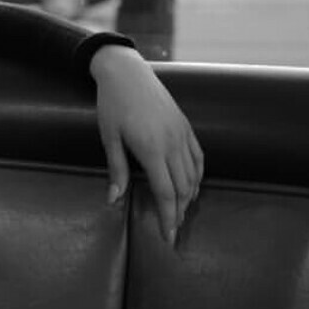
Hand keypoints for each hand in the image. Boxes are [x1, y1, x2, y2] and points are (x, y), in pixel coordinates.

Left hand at [91, 45, 204, 242]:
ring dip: (188, 197)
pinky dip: (197, 176)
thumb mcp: (109, 138)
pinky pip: (198, 157)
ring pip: (193, 175)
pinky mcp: (186, 126)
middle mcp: (172, 143)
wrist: (126, 72)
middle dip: (178, 213)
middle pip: (183, 188)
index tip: (168, 236)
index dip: (168, 217)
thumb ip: (117, 170)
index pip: (166, 193)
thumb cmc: (111, 104)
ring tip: (179, 214)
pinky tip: (191, 188)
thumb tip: (114, 201)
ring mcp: (182, 134)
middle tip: (172, 232)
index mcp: (152, 148)